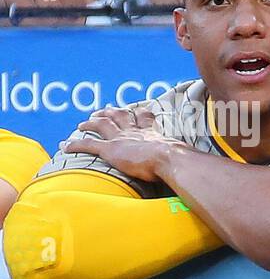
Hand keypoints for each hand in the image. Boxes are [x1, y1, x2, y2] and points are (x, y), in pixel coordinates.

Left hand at [64, 106, 185, 182]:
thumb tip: (195, 168)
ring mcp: (121, 139)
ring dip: (90, 123)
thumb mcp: (182, 156)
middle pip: (120, 115)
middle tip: (104, 111)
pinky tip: (65, 146)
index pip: (144, 118)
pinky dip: (75, 145)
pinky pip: (88, 145)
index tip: (136, 110)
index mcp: (152, 132)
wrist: (168, 159)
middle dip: (111, 112)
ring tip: (82, 124)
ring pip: (102, 125)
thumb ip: (184, 159)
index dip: (139, 113)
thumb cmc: (178, 160)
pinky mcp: (110, 149)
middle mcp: (134, 131)